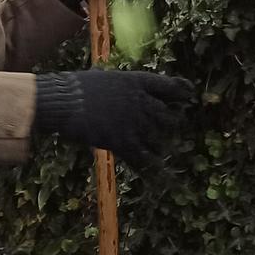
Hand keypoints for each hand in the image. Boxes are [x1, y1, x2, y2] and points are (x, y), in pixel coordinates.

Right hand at [33, 68, 194, 168]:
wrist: (64, 101)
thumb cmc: (77, 86)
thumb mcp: (105, 78)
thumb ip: (121, 86)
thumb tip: (122, 89)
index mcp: (137, 82)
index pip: (170, 87)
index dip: (182, 92)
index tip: (190, 96)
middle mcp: (142, 102)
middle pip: (168, 116)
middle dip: (171, 123)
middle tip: (172, 127)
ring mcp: (134, 122)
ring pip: (159, 138)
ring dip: (161, 145)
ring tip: (162, 150)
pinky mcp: (123, 141)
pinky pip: (144, 158)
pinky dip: (152, 168)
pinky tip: (159, 176)